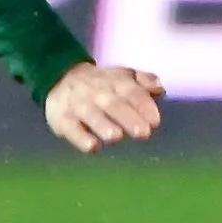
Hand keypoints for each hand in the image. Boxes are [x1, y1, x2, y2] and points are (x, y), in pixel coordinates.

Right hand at [44, 61, 165, 153]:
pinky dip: (81, 138)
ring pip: (91, 115)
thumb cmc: (103, 82)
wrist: (61, 77)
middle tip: (143, 133)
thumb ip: (144, 81)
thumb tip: (160, 89)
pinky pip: (71, 128)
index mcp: (115, 81)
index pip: (131, 91)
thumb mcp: (124, 75)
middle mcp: (96, 92)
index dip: (143, 105)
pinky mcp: (62, 119)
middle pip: (113, 104)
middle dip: (129, 118)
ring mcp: (78, 105)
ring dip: (104, 126)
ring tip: (116, 137)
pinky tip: (93, 147)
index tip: (155, 121)